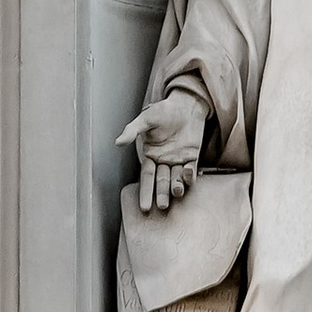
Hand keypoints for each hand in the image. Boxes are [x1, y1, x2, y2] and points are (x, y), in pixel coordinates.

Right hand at [119, 93, 205, 213]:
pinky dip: (189, 175)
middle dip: (161, 194)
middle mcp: (164, 161)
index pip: (147, 177)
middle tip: (161, 207)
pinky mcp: (193, 156)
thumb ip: (132, 131)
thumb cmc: (163, 110)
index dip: (145, 191)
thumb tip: (118, 142)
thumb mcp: (145, 119)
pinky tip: (187, 176)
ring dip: (176, 187)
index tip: (143, 206)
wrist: (185, 104)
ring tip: (175, 193)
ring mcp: (179, 160)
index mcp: (150, 155)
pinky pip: (191, 169)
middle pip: (162, 181)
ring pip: (176, 178)